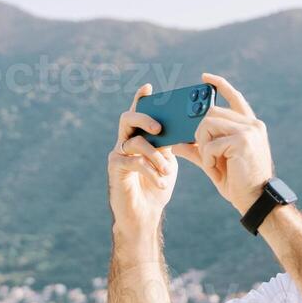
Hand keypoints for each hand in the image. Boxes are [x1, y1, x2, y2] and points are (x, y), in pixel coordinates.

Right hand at [107, 83, 178, 231]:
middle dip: (145, 119)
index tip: (149, 87)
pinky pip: (132, 161)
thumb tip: (187, 130)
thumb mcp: (169, 162)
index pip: (138, 112)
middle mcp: (125, 142)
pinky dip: (150, 170)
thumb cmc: (157, 186)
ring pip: (134, 142)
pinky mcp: (115, 169)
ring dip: (155, 155)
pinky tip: (161, 181)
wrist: (144, 215)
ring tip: (167, 170)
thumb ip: (171, 145)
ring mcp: (118, 154)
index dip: (140, 98)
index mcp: (139, 137)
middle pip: (128, 119)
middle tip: (160, 128)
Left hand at [171, 73, 273, 213]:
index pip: (234, 98)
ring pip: (208, 123)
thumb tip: (176, 143)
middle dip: (200, 132)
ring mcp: (249, 131)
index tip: (205, 77)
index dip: (220, 85)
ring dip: (203, 144)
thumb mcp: (215, 162)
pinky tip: (216, 168)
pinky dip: (208, 157)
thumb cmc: (238, 182)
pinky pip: (211, 142)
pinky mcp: (242, 141)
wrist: (256, 200)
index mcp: (250, 126)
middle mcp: (252, 124)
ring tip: (212, 161)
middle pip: (212, 112)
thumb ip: (198, 149)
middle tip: (204, 151)